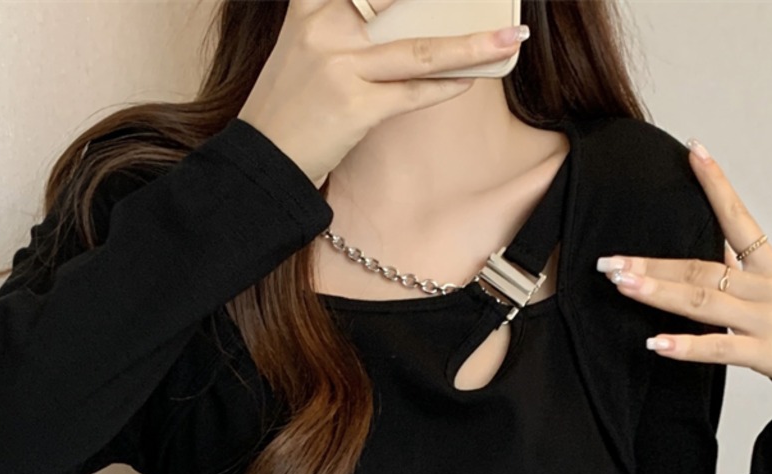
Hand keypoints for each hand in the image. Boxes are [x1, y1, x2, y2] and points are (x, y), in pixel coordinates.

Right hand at [238, 0, 530, 188]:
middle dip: (446, 3)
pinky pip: (413, 93)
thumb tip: (403, 16)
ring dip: (472, 46)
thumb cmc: (288, 106)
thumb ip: (339, 21)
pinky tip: (471, 79)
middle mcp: (324, 29)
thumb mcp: (301, 47)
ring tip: (509, 41)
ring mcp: (341, 68)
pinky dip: (445, 87)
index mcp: (310, 7)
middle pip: (399, 3)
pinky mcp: (355, 108)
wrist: (262, 161)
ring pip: (420, 50)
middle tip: (494, 5)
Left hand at [595, 138, 771, 381]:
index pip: (739, 216)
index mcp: (769, 264)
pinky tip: (655, 343)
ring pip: (702, 302)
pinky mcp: (763, 353)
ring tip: (622, 285)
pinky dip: (685, 346)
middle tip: (610, 261)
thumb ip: (740, 268)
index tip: (694, 151)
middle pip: (701, 268)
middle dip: (652, 264)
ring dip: (659, 293)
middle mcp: (764, 286)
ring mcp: (763, 319)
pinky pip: (719, 348)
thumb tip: (703, 250)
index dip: (717, 184)